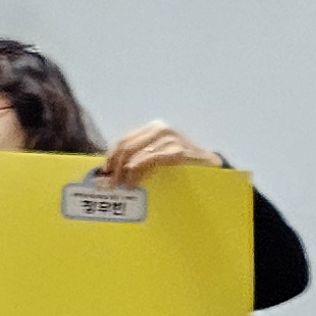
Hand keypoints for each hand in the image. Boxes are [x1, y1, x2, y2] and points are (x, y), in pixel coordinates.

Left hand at [98, 120, 223, 184]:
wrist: (211, 167)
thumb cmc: (182, 165)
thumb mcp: (158, 157)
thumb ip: (138, 159)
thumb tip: (108, 174)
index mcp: (153, 128)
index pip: (123, 141)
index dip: (111, 157)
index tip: (104, 174)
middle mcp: (160, 129)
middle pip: (125, 147)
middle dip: (115, 167)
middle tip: (110, 185)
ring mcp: (169, 139)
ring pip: (134, 156)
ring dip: (124, 174)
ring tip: (124, 187)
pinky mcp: (177, 151)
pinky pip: (147, 161)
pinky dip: (136, 173)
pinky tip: (134, 184)